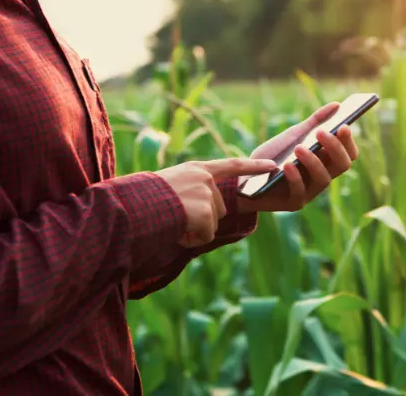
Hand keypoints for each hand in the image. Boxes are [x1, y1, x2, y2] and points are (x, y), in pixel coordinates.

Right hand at [155, 158, 275, 246]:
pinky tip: (176, 232)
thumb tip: (206, 212)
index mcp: (197, 169)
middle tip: (176, 217)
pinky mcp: (205, 212)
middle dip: (202, 219)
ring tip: (172, 222)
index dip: (253, 166)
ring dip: (195, 230)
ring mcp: (206, 194)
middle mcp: (205, 179)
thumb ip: (192, 189)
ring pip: (212, 223)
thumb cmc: (144, 198)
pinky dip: (191, 240)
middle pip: (219, 208)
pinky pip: (206, 235)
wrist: (133, 205)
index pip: (231, 165)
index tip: (273, 165)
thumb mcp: (171, 184)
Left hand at [237, 102, 358, 212]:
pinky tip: (287, 165)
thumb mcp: (294, 136)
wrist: (246, 177)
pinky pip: (300, 191)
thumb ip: (315, 122)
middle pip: (342, 165)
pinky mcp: (294, 203)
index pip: (348, 154)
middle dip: (334, 148)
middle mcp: (323, 177)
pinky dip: (295, 177)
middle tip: (321, 133)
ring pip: (323, 179)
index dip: (348, 142)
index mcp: (326, 161)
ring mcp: (310, 192)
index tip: (343, 126)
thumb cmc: (274, 156)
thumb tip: (337, 105)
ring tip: (299, 148)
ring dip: (313, 161)